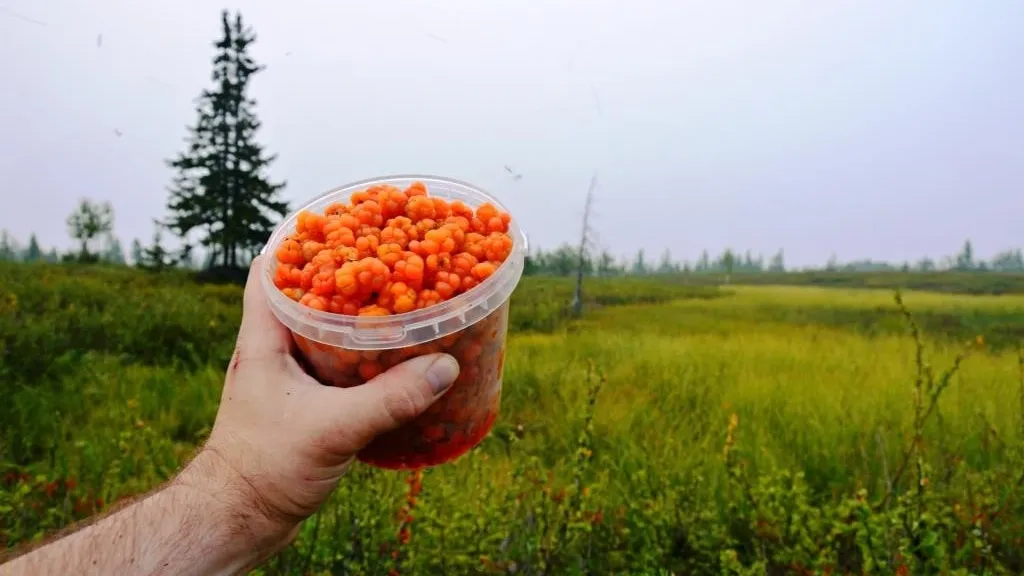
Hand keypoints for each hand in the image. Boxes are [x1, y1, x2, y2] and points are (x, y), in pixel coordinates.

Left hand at [177, 256, 459, 551]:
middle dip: (346, 276)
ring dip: (359, 318)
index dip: (302, 241)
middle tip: (390, 260)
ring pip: (326, 332)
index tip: (344, 222)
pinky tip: (398, 362)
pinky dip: (367, 357)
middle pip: (308, 295)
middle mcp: (274, 352)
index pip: (272, 271)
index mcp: (264, 340)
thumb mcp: (332, 428)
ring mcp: (289, 379)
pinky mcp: (306, 406)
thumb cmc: (265, 467)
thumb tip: (445, 367)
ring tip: (402, 302)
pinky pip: (339, 367)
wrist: (239, 518)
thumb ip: (388, 399)